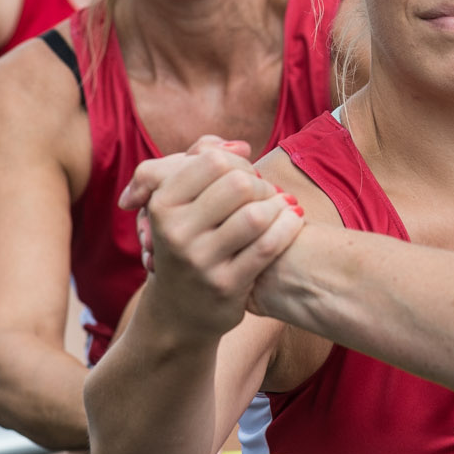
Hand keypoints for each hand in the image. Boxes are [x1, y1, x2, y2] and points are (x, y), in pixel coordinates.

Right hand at [126, 138, 300, 337]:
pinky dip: (288, 227)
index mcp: (162, 203)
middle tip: (264, 196)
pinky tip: (292, 221)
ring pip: (255, 214)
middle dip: (260, 185)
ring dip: (276, 206)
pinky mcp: (225, 286)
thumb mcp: (178, 196)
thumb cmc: (187, 237)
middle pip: (239, 184)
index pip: (215, 160)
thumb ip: (202, 156)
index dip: (239, 163)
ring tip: (278, 209)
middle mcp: (175, 232)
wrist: (180, 307)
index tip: (243, 177)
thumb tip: (241, 145)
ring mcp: (200, 261)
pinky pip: (268, 245)